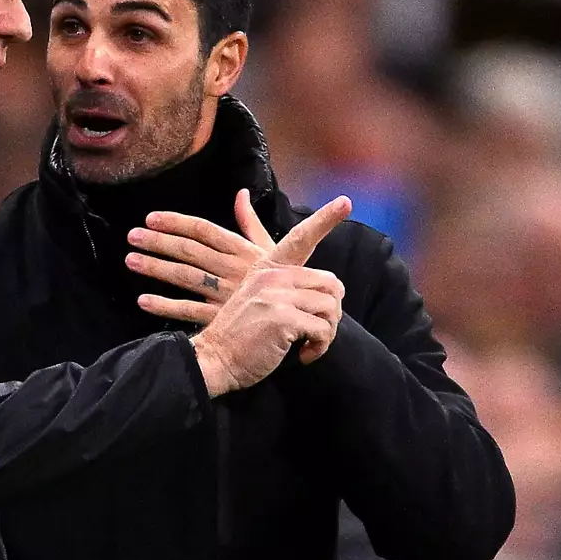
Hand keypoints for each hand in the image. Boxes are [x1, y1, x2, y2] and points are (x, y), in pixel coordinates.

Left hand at [135, 190, 346, 364]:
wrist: (301, 317)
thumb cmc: (284, 281)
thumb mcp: (271, 248)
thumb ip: (250, 222)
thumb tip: (241, 194)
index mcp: (243, 250)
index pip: (205, 231)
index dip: (177, 222)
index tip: (152, 218)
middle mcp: (232, 269)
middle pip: (190, 251)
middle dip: (159, 242)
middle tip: (132, 236)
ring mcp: (225, 294)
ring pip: (185, 278)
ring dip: (156, 269)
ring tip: (130, 261)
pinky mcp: (222, 317)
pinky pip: (190, 312)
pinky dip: (166, 307)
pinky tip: (143, 300)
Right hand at [174, 196, 349, 394]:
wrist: (215, 359)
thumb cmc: (239, 334)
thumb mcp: (252, 296)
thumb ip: (274, 285)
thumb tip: (294, 279)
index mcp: (267, 267)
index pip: (300, 237)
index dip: (325, 218)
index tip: (345, 200)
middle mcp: (273, 276)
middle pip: (331, 283)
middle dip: (332, 313)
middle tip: (317, 332)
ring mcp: (277, 295)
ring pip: (330, 307)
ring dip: (326, 334)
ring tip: (308, 346)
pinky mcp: (283, 318)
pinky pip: (322, 329)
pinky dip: (318, 347)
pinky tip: (302, 355)